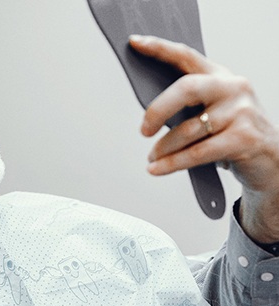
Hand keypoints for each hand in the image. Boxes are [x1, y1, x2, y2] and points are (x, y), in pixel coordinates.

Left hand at [130, 34, 278, 241]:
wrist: (272, 159)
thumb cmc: (234, 134)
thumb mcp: (214, 112)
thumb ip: (189, 106)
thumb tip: (149, 115)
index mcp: (220, 76)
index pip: (186, 56)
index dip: (159, 48)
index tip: (135, 43)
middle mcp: (233, 88)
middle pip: (186, 89)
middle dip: (158, 110)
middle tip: (144, 130)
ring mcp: (241, 112)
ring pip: (188, 129)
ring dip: (163, 148)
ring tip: (152, 158)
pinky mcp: (243, 139)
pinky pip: (197, 152)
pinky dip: (172, 163)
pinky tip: (156, 169)